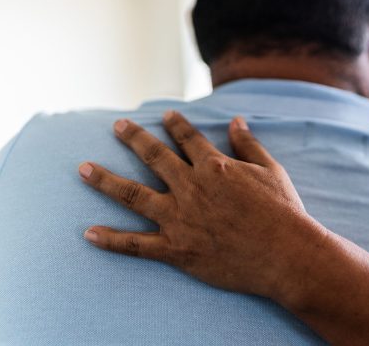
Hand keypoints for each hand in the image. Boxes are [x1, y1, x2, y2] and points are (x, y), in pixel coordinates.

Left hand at [79, 111, 328, 300]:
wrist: (285, 253)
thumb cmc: (282, 211)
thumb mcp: (271, 171)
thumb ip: (249, 145)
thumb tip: (236, 121)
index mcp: (214, 166)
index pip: (187, 139)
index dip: (175, 124)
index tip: (165, 115)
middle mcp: (190, 187)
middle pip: (153, 156)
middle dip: (133, 138)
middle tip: (117, 126)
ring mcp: (180, 218)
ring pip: (133, 195)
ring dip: (105, 180)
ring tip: (83, 169)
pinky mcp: (176, 249)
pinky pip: (136, 244)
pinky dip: (111, 240)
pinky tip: (89, 233)